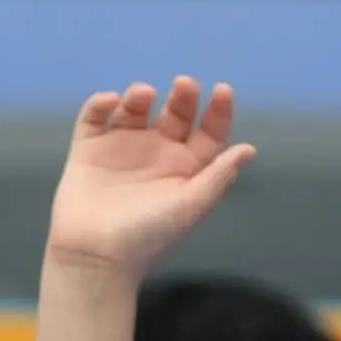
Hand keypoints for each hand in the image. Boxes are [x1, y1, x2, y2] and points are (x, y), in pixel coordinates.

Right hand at [46, 77, 254, 274]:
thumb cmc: (150, 235)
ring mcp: (124, 147)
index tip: (223, 91)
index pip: (209, 132)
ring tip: (144, 93)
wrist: (97, 255)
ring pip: (136, 109)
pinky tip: (111, 101)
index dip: (218, 111)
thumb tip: (249, 149)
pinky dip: (102, 104)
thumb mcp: (191, 205)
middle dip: (183, 97)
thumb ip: (219, 176)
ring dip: (140, 96)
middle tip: (185, 84)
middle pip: (176, 114)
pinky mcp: (90, 147)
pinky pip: (96, 117)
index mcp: (188, 167)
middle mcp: (159, 153)